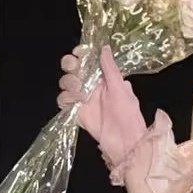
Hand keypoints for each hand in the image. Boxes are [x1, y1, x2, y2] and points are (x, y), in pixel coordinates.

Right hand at [56, 45, 146, 167]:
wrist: (125, 143)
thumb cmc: (128, 116)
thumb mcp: (122, 89)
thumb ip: (111, 69)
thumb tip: (105, 48)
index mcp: (104, 77)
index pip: (88, 59)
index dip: (81, 53)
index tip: (79, 53)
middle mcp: (92, 85)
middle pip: (72, 68)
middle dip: (70, 65)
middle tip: (76, 71)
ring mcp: (83, 99)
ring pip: (65, 82)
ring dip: (68, 82)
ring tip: (81, 92)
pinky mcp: (77, 112)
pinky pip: (63, 100)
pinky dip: (65, 98)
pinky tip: (75, 101)